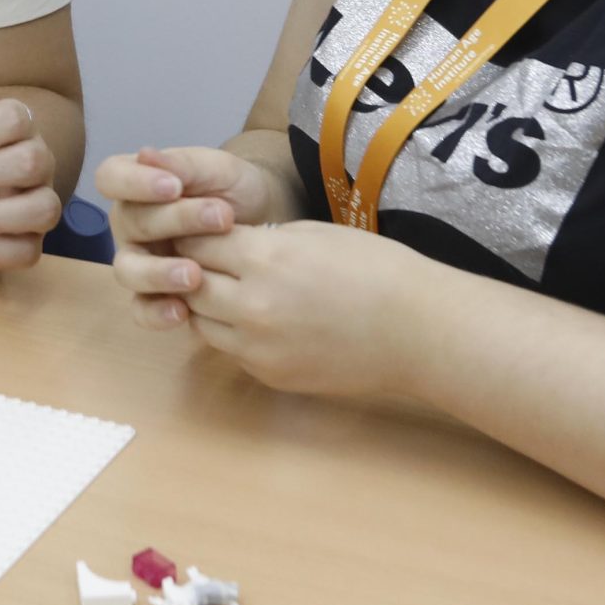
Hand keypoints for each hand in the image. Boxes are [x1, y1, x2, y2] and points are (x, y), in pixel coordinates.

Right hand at [96, 145, 287, 326]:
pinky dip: (157, 312)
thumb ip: (185, 165)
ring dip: (158, 274)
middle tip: (220, 218)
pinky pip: (141, 309)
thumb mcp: (217, 169)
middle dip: (173, 221)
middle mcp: (129, 223)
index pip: (111, 177)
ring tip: (194, 275)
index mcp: (134, 183)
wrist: (264, 222)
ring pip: (128, 270)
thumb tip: (145, 154)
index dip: (134, 182)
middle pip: (128, 223)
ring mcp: (138, 261)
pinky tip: (182, 312)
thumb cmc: (232, 188)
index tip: (174, 186)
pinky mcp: (154, 295)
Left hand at [134, 217, 432, 397]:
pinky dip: (232, 334)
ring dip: (205, 304)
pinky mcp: (270, 375)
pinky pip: (231, 351)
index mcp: (263, 260)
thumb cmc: (376, 269)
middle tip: (200, 258)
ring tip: (224, 289)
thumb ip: (262, 239)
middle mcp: (250, 306)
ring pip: (200, 323)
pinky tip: (254, 319)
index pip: (196, 243)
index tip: (195, 229)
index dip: (192, 233)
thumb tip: (227, 243)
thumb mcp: (313, 233)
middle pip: (188, 284)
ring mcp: (257, 348)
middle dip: (189, 268)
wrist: (417, 330)